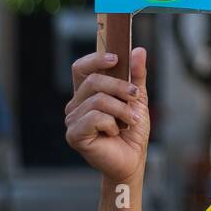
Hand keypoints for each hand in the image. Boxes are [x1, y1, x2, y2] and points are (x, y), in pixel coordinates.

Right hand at [65, 47, 149, 182]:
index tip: (116, 58)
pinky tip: (114, 133)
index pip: (81, 68)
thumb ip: (136, 76)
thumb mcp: (138, 99)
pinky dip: (111, 124)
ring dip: (121, 109)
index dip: (95, 59)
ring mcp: (72, 120)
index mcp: (87, 93)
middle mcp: (75, 105)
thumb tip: (138, 51)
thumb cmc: (132, 130)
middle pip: (92, 81)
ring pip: (97, 100)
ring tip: (132, 120)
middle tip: (135, 97)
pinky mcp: (74, 135)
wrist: (133, 159)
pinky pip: (94, 118)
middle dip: (119, 87)